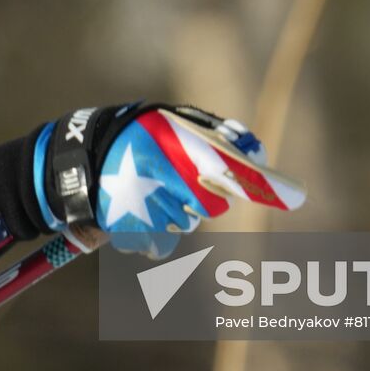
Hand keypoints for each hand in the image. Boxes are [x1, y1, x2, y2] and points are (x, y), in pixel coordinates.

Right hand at [33, 103, 298, 260]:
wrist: (76, 165)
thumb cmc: (135, 142)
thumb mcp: (167, 124)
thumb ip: (211, 133)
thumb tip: (257, 149)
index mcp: (166, 139)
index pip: (221, 164)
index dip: (256, 180)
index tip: (293, 195)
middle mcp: (154, 172)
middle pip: (207, 203)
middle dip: (201, 196)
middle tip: (177, 183)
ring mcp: (140, 205)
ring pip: (185, 223)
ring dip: (175, 213)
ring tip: (148, 193)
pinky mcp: (129, 232)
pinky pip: (162, 245)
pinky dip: (154, 234)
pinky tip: (137, 214)